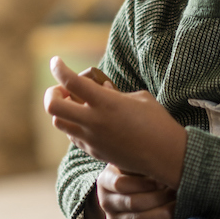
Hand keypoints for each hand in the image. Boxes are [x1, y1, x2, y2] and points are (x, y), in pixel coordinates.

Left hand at [45, 57, 186, 188]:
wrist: (168, 157)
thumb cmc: (158, 123)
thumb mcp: (139, 99)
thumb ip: (114, 92)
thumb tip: (101, 87)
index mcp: (105, 102)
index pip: (70, 81)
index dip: (58, 68)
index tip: (55, 61)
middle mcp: (93, 121)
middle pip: (52, 106)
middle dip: (52, 94)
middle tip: (62, 89)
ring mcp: (92, 139)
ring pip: (58, 123)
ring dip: (61, 111)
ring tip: (74, 105)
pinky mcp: (94, 152)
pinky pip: (72, 136)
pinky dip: (72, 125)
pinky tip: (85, 121)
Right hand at [96, 164, 183, 218]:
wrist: (124, 191)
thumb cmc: (133, 171)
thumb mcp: (129, 162)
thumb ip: (138, 160)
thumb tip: (159, 156)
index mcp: (105, 181)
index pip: (120, 184)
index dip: (143, 183)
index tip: (162, 179)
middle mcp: (106, 202)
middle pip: (132, 203)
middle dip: (158, 197)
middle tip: (176, 191)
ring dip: (163, 213)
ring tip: (181, 204)